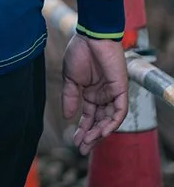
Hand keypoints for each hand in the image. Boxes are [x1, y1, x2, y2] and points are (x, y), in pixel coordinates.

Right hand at [62, 34, 128, 154]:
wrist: (90, 37)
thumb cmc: (79, 52)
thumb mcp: (70, 78)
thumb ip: (70, 97)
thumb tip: (67, 117)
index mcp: (90, 93)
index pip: (88, 117)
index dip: (82, 129)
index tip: (74, 141)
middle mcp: (102, 96)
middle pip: (99, 121)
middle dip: (90, 136)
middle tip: (81, 149)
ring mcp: (112, 93)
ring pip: (109, 120)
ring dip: (100, 132)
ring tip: (88, 142)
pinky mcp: (120, 90)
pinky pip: (119, 111)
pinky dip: (111, 122)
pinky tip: (101, 131)